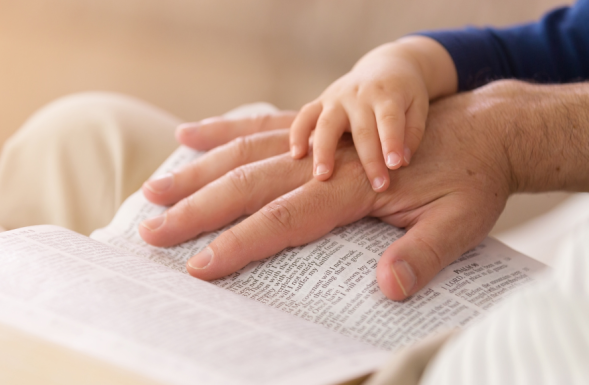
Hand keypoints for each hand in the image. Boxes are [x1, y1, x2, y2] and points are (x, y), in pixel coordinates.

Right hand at [141, 80, 588, 299]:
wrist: (486, 126)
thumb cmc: (472, 179)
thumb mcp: (464, 222)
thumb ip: (425, 253)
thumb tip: (388, 289)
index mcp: (355, 188)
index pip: (284, 220)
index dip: (239, 243)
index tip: (198, 265)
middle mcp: (327, 160)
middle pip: (248, 184)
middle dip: (197, 209)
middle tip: (151, 229)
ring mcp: (318, 140)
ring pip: (243, 153)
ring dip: (195, 171)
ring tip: (153, 186)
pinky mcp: (318, 128)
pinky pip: (260, 127)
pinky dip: (222, 130)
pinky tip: (188, 133)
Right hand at [290, 36, 455, 190]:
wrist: (386, 66)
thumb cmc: (405, 95)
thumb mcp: (418, 106)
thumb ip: (412, 133)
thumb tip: (401, 161)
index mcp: (387, 95)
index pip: (390, 120)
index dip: (392, 142)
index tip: (395, 166)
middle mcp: (359, 95)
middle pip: (362, 129)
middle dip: (369, 160)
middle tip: (378, 187)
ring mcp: (336, 98)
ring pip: (326, 124)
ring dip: (324, 151)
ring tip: (322, 177)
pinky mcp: (320, 101)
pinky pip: (303, 117)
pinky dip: (297, 135)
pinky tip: (296, 156)